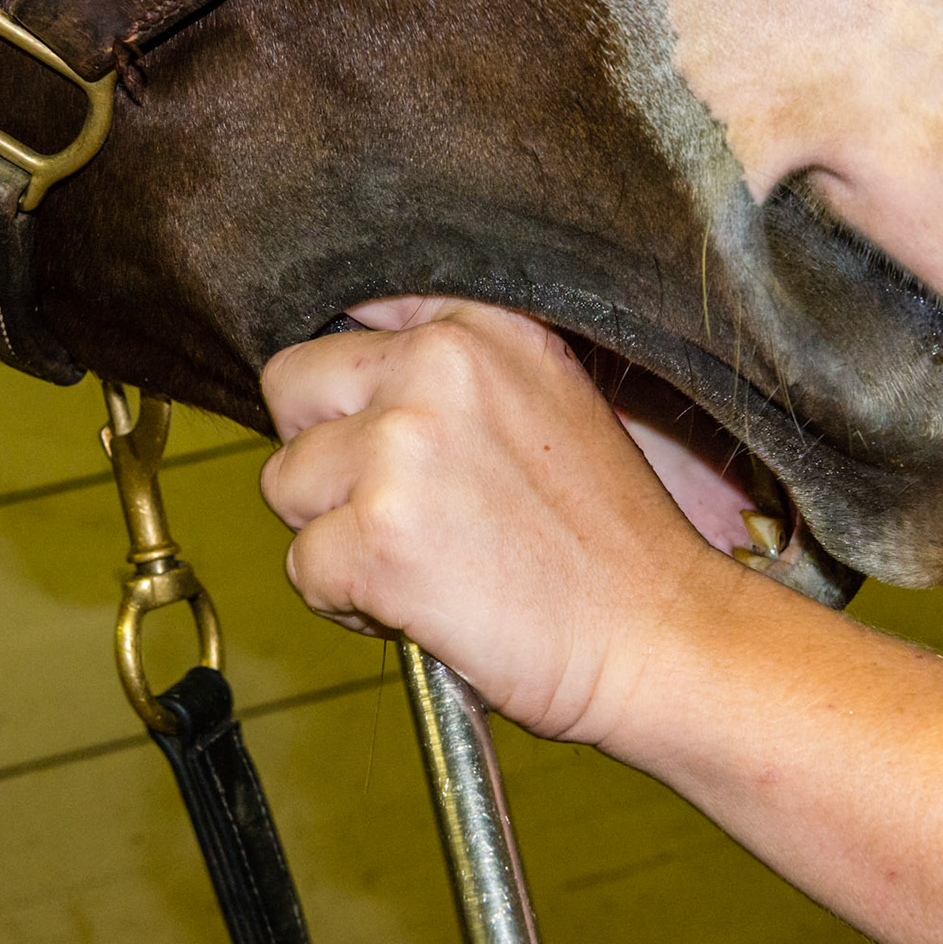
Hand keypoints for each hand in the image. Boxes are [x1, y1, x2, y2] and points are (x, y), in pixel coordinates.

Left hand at [259, 297, 743, 741]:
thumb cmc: (608, 541)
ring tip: (419, 561)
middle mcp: (435, 366)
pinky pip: (302, 568)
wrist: (656, 635)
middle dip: (322, 453)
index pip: (351, 308)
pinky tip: (419, 605)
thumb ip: (456, 371)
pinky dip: (345, 602)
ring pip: (286, 485)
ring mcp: (401, 449)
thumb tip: (355, 377)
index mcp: (478, 324)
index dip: (349, 382)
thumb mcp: (549, 399)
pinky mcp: (378, 537)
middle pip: (292, 389)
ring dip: (331, 532)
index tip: (374, 420)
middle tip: (394, 505)